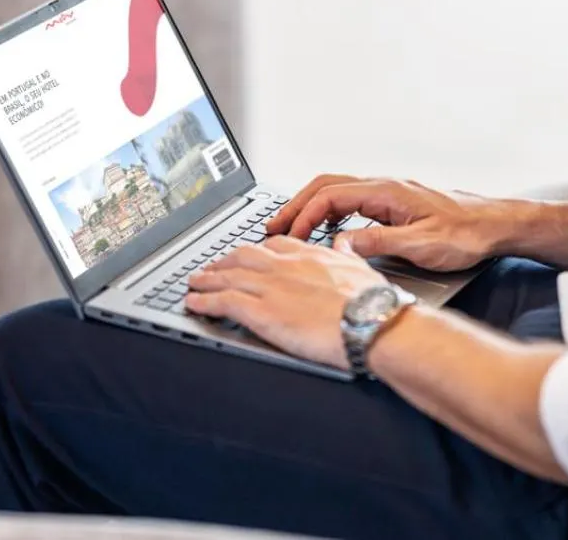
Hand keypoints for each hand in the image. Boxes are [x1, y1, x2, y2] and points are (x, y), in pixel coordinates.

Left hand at [185, 236, 386, 370]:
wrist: (372, 322)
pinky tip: (194, 304)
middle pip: (243, 256)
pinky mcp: (263, 312)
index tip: (248, 255)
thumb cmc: (373, 303)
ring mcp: (272, 287)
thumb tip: (345, 243)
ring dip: (206, 280)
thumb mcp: (362, 268)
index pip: (275, 245)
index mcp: (311, 255)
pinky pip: (224, 302)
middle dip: (224, 261)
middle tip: (212, 268)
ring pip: (228, 277)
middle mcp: (286, 266)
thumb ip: (348, 254)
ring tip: (194, 283)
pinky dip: (205, 302)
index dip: (256, 250)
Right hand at [266, 175, 517, 271]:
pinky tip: (327, 230)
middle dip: (296, 206)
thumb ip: (377, 244)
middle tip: (272, 228)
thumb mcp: (420, 245)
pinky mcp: (396, 203)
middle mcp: (384, 186)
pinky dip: (329, 211)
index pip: (330, 196)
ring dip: (311, 208)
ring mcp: (389, 193)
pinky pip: (352, 200)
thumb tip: (339, 245)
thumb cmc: (466, 235)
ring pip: (337, 191)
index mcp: (386, 191)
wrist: (496, 225)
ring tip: (291, 229)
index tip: (288, 237)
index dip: (303, 216)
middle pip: (326, 186)